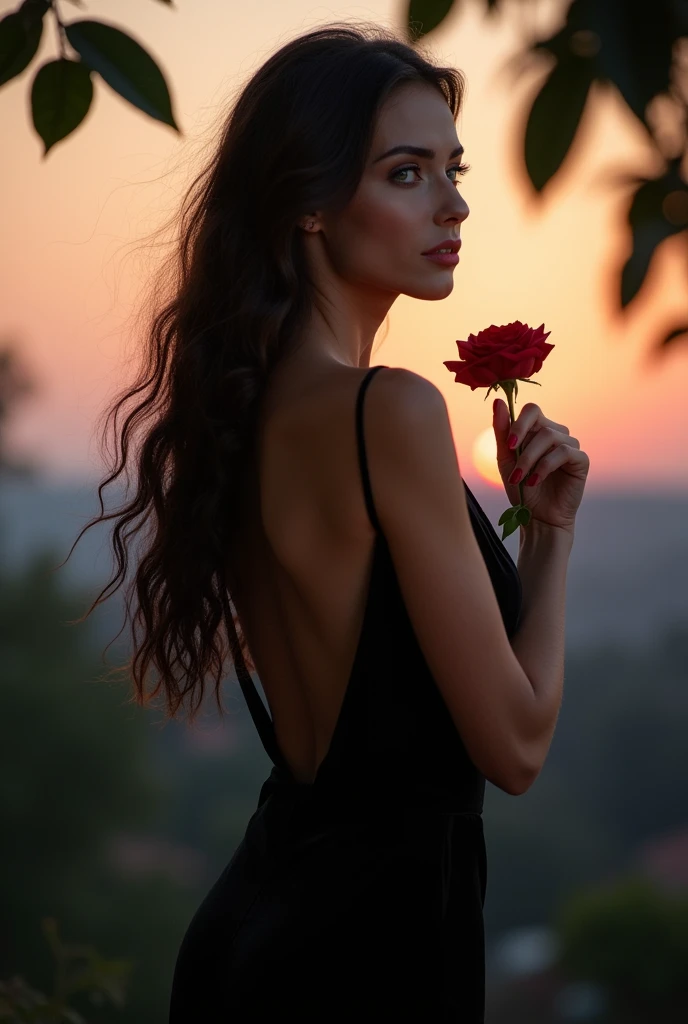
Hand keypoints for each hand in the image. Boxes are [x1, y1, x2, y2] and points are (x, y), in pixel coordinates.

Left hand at [493, 399, 589, 534]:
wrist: (537, 517)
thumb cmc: (521, 489)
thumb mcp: (505, 460)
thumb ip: (502, 431)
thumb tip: (498, 401)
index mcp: (537, 430)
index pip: (531, 410)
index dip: (518, 423)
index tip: (508, 444)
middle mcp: (555, 434)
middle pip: (540, 422)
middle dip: (522, 443)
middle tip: (512, 465)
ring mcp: (570, 445)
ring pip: (550, 437)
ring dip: (530, 459)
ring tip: (520, 479)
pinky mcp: (581, 460)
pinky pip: (565, 452)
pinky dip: (545, 466)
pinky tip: (535, 481)